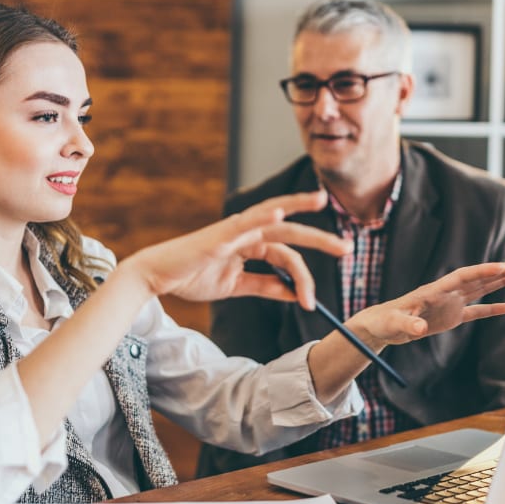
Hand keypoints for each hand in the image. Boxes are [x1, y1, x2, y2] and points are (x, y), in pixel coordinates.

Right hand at [119, 190, 349, 309]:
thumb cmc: (192, 277)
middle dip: (319, 239)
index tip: (312, 302)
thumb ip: (264, 286)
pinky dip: (262, 216)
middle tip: (347, 248)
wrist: (157, 277)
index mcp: (251, 245)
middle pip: (290, 232)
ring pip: (272, 218)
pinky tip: (280, 211)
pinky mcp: (218, 235)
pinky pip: (244, 223)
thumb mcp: (235, 286)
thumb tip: (293, 293)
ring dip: (298, 208)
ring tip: (321, 201)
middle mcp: (246, 232)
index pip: (287, 256)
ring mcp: (233, 231)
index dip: (303, 278)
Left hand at [347, 260, 504, 347]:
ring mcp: (450, 303)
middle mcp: (446, 293)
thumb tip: (419, 328)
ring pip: (481, 289)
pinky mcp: (451, 316)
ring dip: (501, 282)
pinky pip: (477, 311)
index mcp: (434, 290)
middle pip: (478, 278)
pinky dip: (493, 308)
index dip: (482, 271)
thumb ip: (407, 323)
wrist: (381, 325)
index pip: (462, 277)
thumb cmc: (385, 321)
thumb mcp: (394, 323)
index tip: (502, 266)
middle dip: (500, 271)